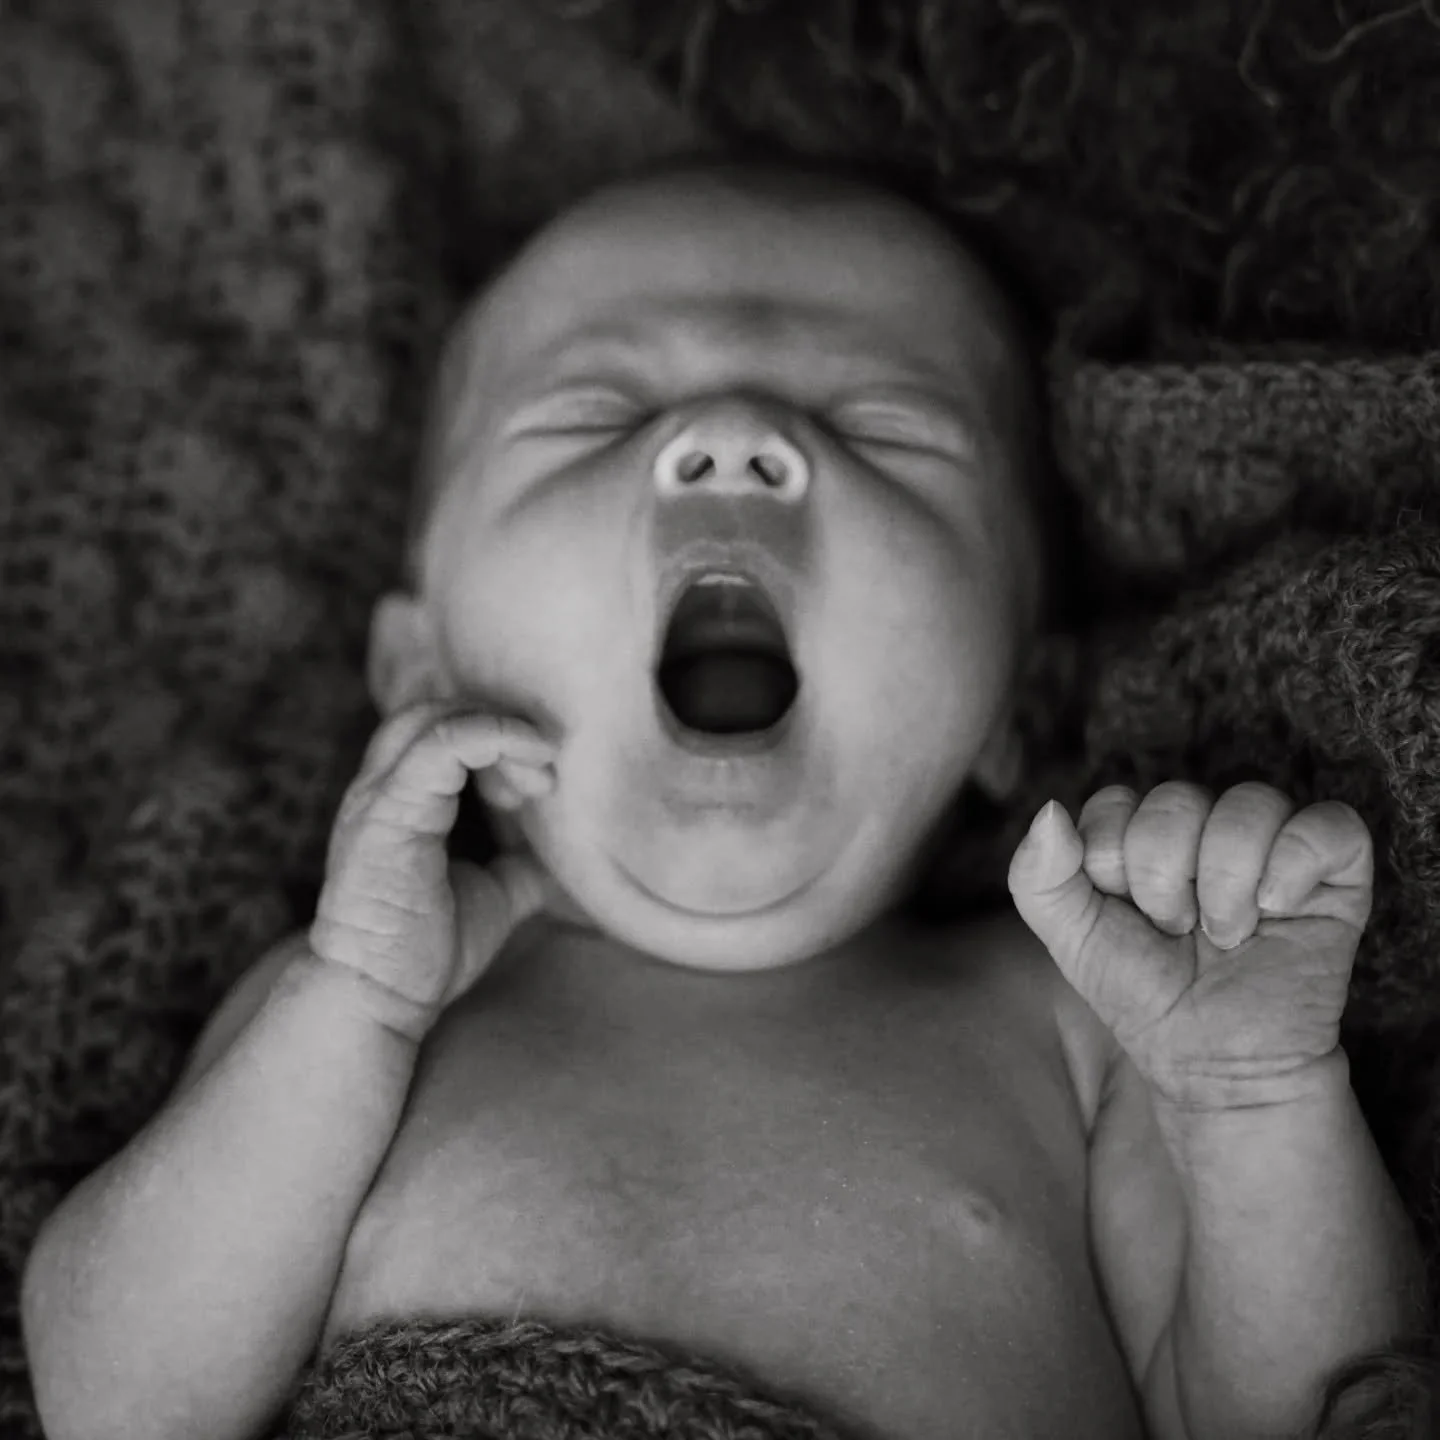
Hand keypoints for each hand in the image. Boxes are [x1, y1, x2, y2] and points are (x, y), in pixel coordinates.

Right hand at [308, 700, 559, 1037]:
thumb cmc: (422, 953)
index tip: (538, 788)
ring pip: (436, 717)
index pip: (446, 731)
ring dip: (500, 734)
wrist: (376, 999)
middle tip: (544, 779)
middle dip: (501, 730)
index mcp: (401, 801)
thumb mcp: (491, 897)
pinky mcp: (388, 814)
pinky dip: (492, 737)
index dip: (499, 743)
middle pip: (438, 711)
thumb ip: (517, 869)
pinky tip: (530, 762)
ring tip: (539, 779)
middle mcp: (382, 789)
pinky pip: (440, 744)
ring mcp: (379, 797)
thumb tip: (554, 858)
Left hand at [1007, 781, 1372, 1110]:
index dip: (1113, 863)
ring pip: (1250, 801)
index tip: (1129, 917)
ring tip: (1226, 933)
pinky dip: (1295, 863)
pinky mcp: (1336, 872)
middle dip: (1165, 879)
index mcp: (1143, 833)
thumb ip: (1037, 876)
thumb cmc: (1144, 996)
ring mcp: (1273, 844)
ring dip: (1225, 880)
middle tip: (1179, 931)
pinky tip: (1277, 909)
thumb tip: (1050, 810)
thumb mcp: (1070, 939)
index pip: (1117, 802)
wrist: (1216, 1064)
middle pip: (1177, 798)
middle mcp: (1207, 827)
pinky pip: (1330, 824)